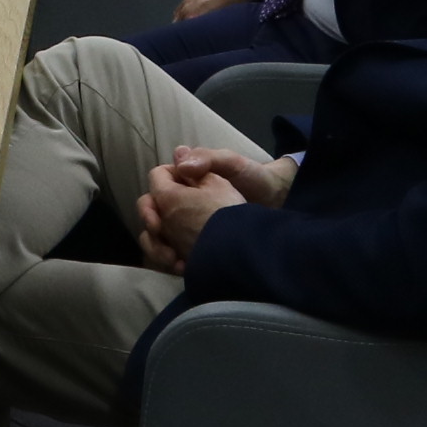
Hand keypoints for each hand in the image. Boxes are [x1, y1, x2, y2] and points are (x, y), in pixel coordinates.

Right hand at [136, 145, 291, 270]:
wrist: (277, 203)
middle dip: (150, 224)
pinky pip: (170, 255)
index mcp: (185, 180)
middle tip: (160, 235)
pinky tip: (182, 267)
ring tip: (173, 259)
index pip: (156, 184)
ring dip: (157, 247)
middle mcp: (180, 202)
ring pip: (155, 236)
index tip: (160, 210)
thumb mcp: (232, 163)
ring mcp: (185, 226)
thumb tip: (179, 163)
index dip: (155, 196)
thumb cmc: (253, 178)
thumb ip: (207, 159)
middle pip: (149, 212)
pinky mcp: (193, 246)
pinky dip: (170, 262)